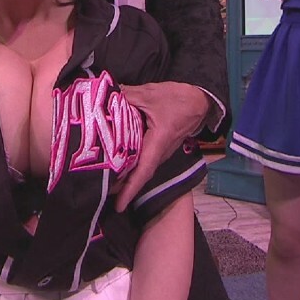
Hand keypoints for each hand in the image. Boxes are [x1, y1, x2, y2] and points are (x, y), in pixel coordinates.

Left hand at [114, 82, 210, 211]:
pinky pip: (144, 161)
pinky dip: (130, 166)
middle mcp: (161, 152)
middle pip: (140, 175)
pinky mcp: (160, 149)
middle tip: (99, 193)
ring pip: (141, 169)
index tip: (118, 205)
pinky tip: (116, 165)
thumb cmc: (178, 99)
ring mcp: (162, 152)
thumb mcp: (150, 94)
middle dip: (121, 187)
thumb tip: (104, 96)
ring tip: (103, 183)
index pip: (143, 170)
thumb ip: (126, 96)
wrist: (200, 101)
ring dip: (125, 178)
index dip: (130, 189)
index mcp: (159, 141)